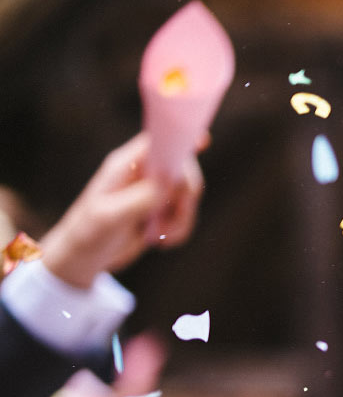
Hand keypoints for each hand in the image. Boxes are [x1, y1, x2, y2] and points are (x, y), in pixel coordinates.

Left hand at [38, 132, 202, 288]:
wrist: (84, 257)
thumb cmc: (88, 233)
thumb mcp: (110, 217)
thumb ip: (140, 197)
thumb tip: (169, 178)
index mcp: (126, 165)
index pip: (158, 142)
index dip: (181, 139)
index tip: (204, 140)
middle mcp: (142, 173)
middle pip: (182, 170)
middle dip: (186, 198)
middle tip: (172, 222)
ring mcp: (153, 191)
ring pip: (188, 195)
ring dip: (183, 219)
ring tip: (162, 237)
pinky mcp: (161, 210)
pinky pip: (186, 214)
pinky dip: (181, 230)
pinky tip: (162, 241)